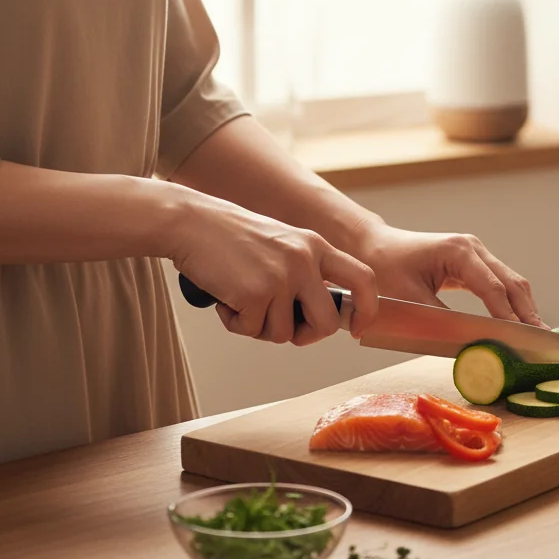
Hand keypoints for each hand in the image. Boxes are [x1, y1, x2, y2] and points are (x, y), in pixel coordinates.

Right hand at [161, 184, 378, 344]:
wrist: (192, 223)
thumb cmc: (232, 238)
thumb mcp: (282, 245)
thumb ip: (305, 272)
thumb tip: (323, 317)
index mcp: (316, 246)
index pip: (363, 278)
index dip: (367, 309)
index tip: (357, 328)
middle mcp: (305, 259)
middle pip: (327, 322)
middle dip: (306, 335)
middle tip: (280, 326)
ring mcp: (282, 276)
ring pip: (284, 334)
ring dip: (259, 326)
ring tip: (241, 298)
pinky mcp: (256, 292)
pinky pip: (253, 331)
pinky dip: (235, 323)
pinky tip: (225, 299)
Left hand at [352, 221, 545, 326]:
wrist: (374, 247)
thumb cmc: (386, 269)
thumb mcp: (410, 300)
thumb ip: (442, 323)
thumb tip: (471, 347)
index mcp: (458, 251)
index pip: (494, 288)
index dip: (509, 317)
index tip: (522, 342)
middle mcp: (473, 248)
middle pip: (512, 283)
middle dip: (527, 314)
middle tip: (542, 344)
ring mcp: (476, 253)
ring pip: (511, 283)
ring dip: (523, 310)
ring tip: (537, 339)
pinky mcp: (473, 263)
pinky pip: (500, 285)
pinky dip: (511, 304)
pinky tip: (519, 325)